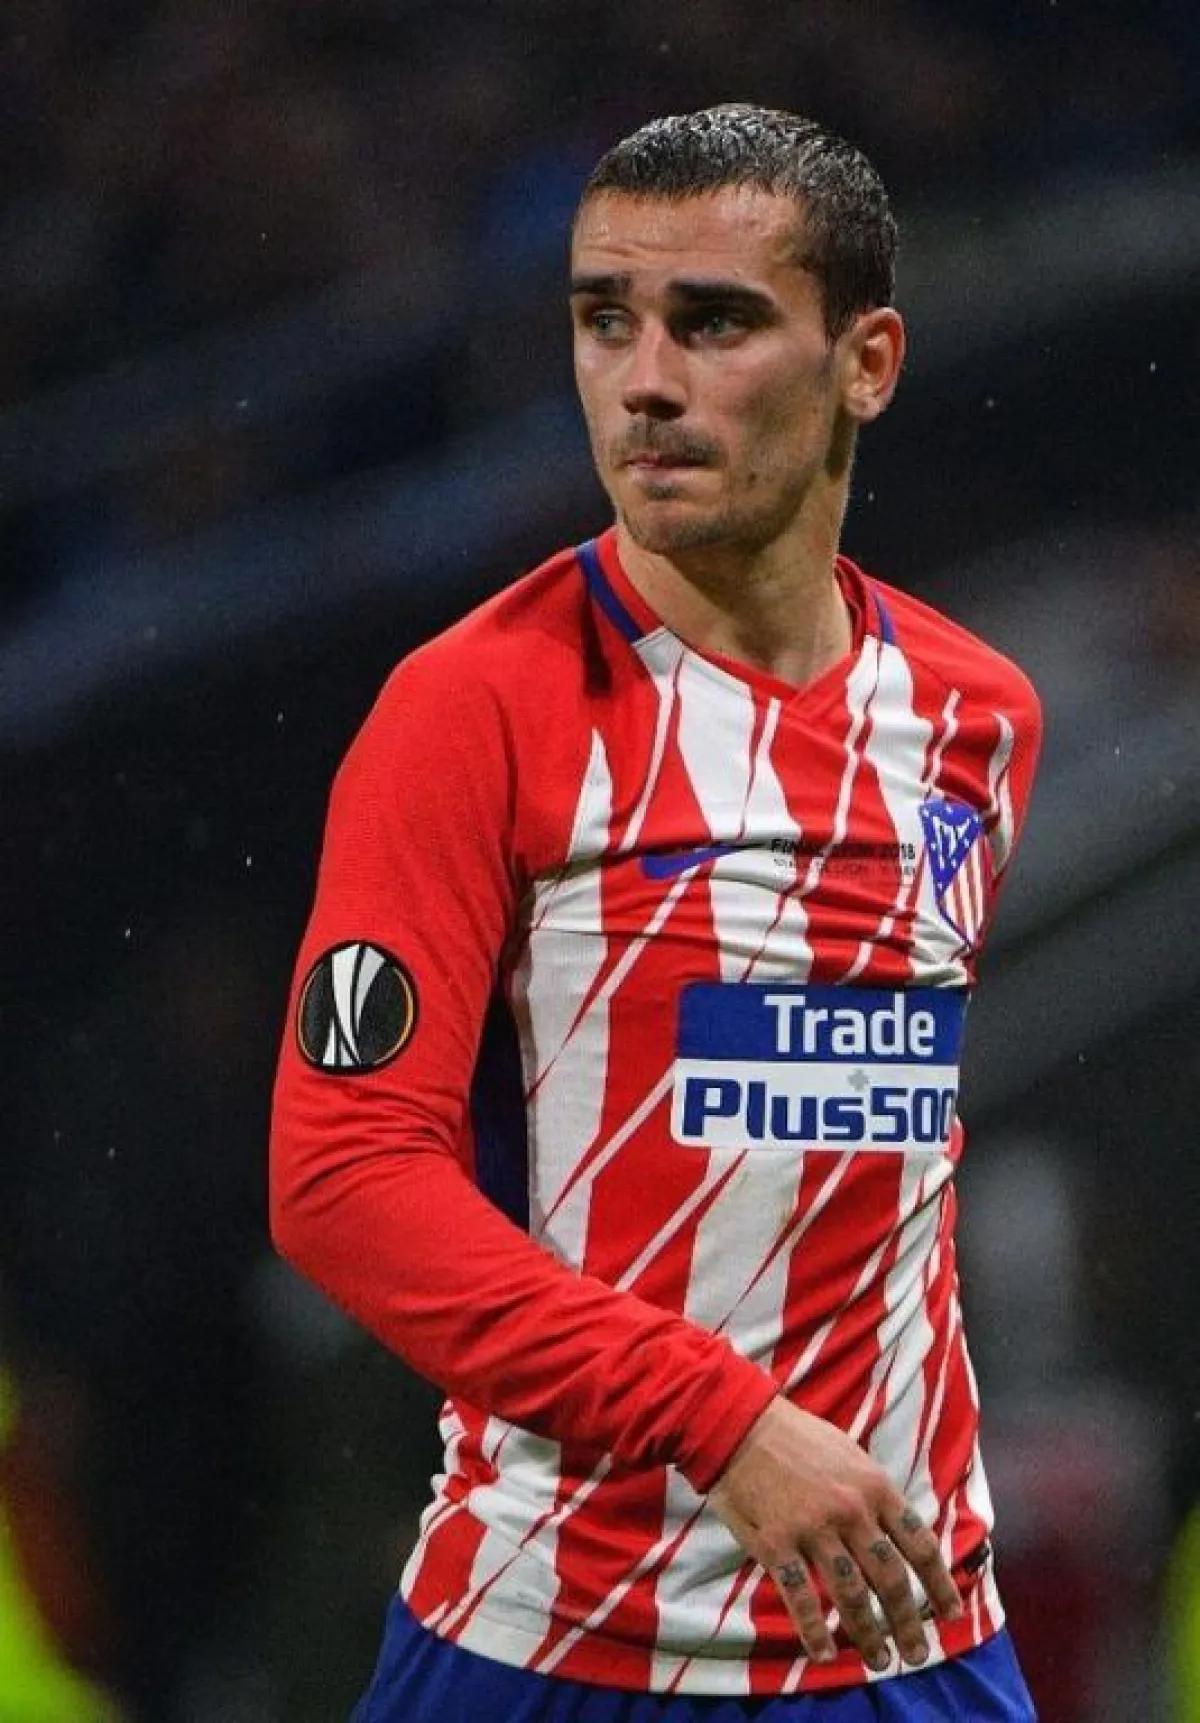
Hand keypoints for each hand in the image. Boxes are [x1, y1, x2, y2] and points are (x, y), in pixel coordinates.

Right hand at [708, 1397, 961, 1670]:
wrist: (740, 1425)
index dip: (939, 1583)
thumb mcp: (850, 1453)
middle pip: (890, 1578)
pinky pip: (800, 1597)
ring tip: (879, 1661)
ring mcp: (813, 1529)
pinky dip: (815, 1631)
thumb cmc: (797, 1436)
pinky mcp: (777, 1544)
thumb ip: (874, 1492)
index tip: (951, 1613)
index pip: (919, 1543)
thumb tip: (897, 1530)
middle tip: (917, 1654)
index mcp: (874, 1486)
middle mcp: (851, 1511)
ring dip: (868, 1634)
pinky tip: (825, 1654)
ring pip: (851, 1594)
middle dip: (907, 1622)